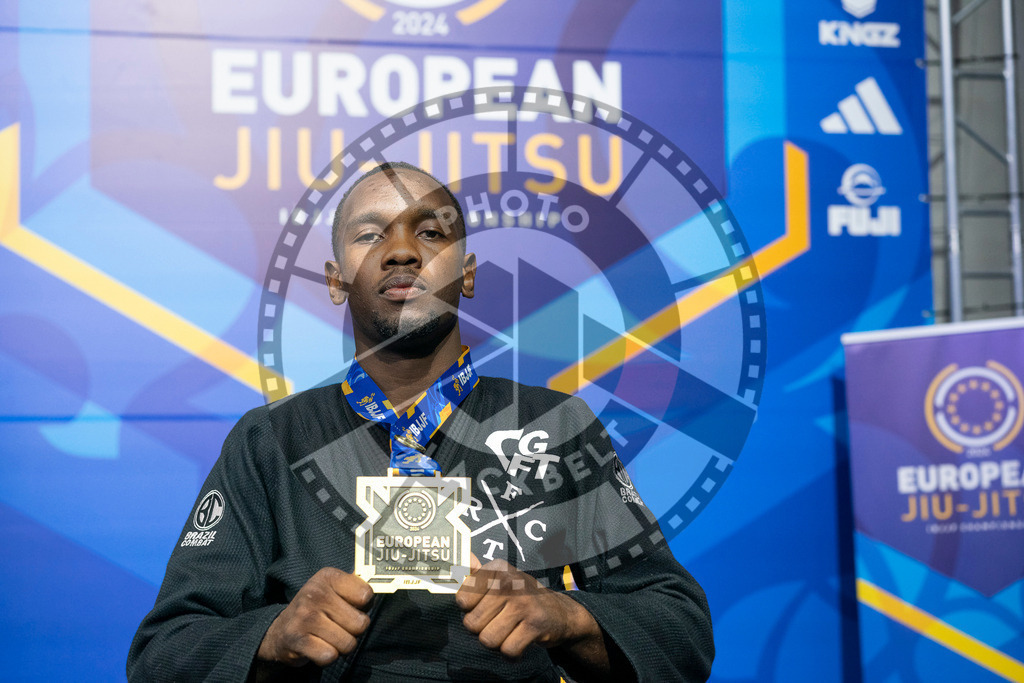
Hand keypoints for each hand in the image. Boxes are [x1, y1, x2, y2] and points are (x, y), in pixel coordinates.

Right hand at [256, 567, 373, 666]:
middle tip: (339, 626)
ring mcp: (305, 617)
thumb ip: (356, 588)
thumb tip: (384, 586)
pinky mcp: (298, 640)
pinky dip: (327, 656)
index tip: (351, 606)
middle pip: (360, 624)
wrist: (281, 630)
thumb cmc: (316, 609)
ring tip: (328, 636)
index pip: (366, 595)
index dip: (363, 606)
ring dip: (341, 646)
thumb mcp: (333, 590)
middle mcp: (315, 593)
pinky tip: (318, 646)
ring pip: (347, 643)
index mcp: (328, 576)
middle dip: (353, 631)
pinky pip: (330, 656)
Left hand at [454, 556, 595, 658]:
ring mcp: (523, 603)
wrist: (560, 611)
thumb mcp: (500, 579)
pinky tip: (519, 642)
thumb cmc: (521, 597)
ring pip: (488, 640)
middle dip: (482, 630)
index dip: (470, 610)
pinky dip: (512, 654)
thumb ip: (475, 575)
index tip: (484, 608)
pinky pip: (508, 650)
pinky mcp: (535, 624)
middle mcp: (509, 582)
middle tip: (498, 623)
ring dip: (497, 643)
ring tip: (508, 632)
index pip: (462, 599)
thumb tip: (457, 561)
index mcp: (496, 569)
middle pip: (472, 624)